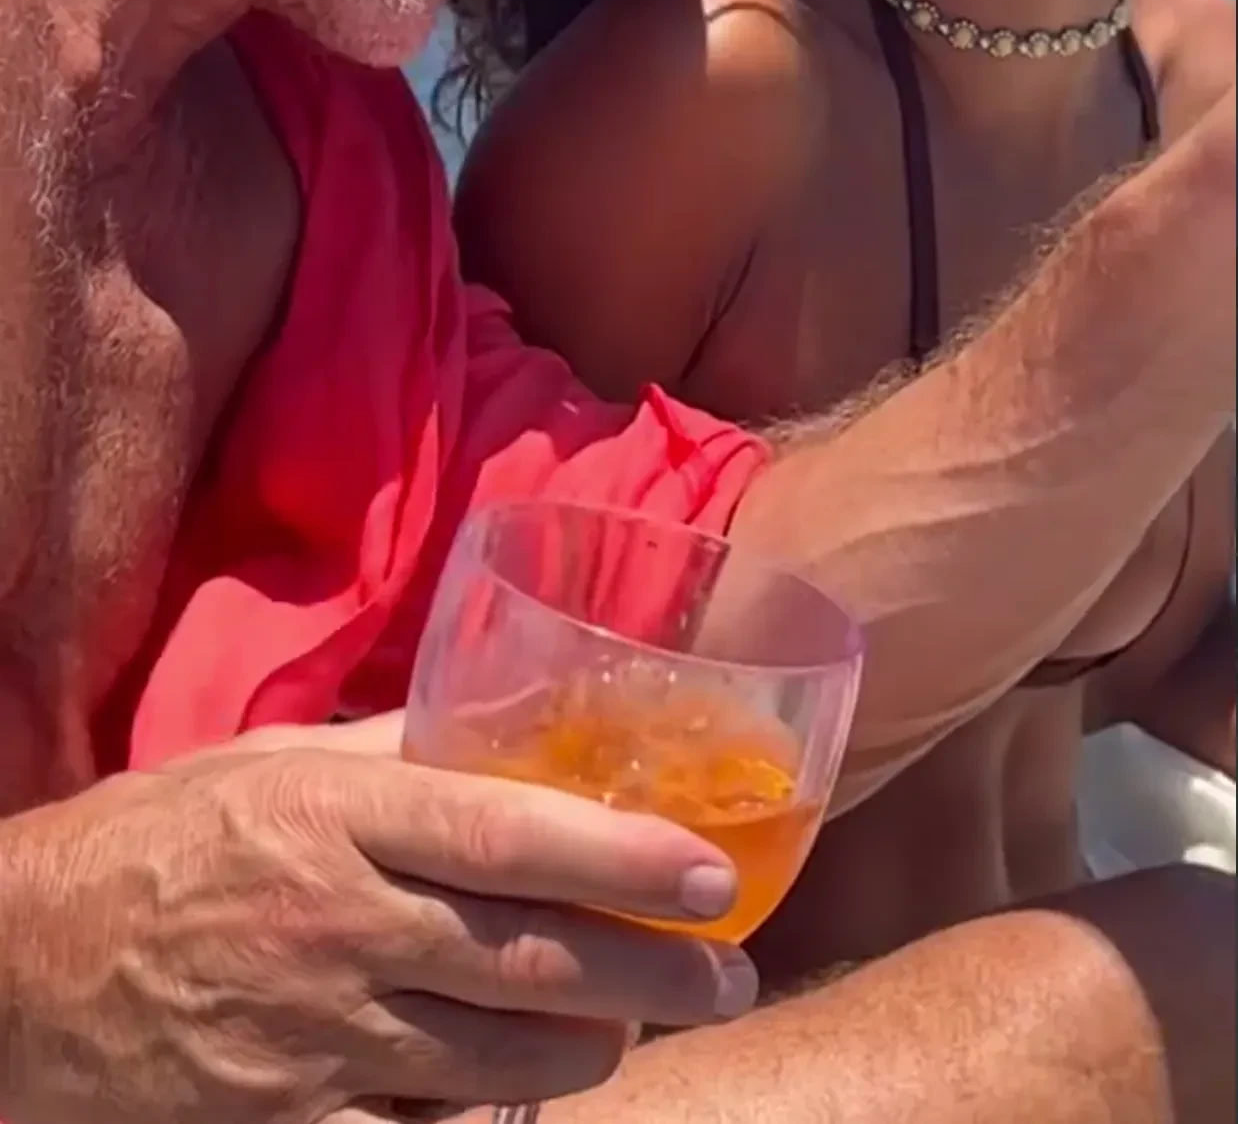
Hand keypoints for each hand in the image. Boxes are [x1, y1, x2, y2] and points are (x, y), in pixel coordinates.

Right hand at [0, 719, 756, 1123]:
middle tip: (728, 976)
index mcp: (335, 818)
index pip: (507, 834)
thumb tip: (487, 726)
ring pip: (500, 1057)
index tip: (713, 873)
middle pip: (531, 960)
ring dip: (591, 1044)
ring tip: (636, 1024)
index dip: (624, 857)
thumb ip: (381, 748)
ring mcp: (314, 1038)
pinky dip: (488, 1114)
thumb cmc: (151, 844)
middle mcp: (339, 926)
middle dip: (653, 975)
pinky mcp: (288, 1123)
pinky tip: (522, 1090)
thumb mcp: (261, 763)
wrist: (19, 972)